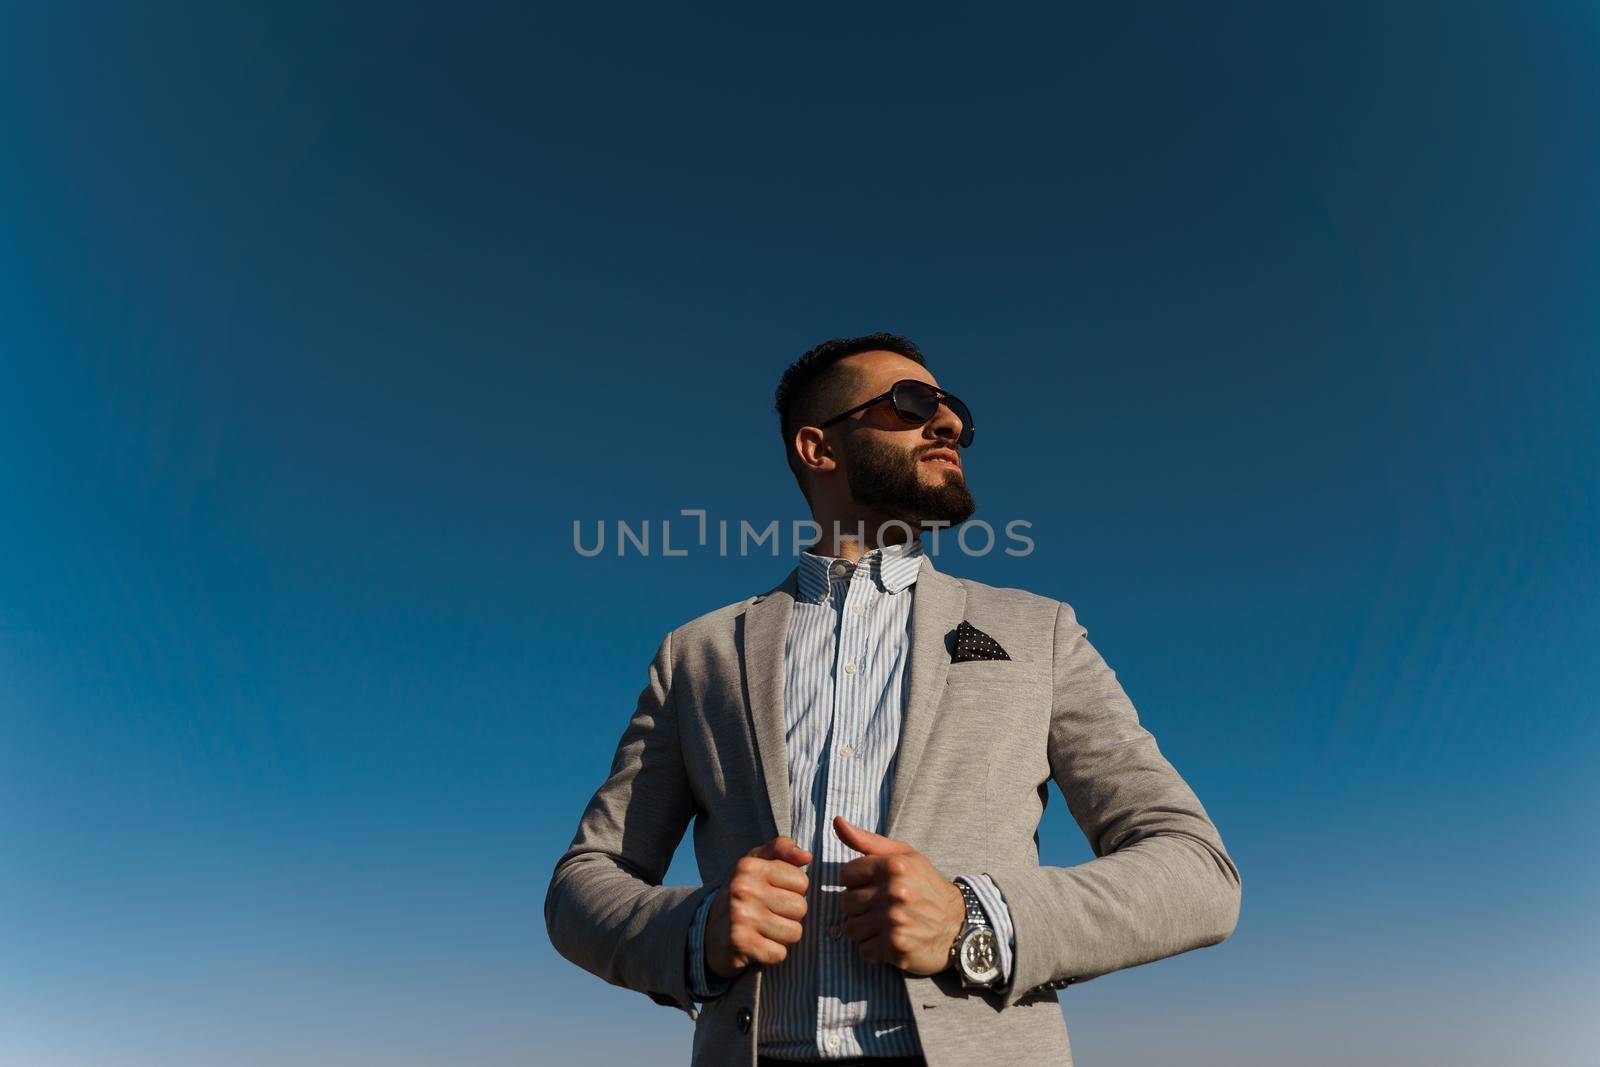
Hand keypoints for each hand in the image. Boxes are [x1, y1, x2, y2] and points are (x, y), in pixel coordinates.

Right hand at [704, 835, 811, 979]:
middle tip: (769, 913)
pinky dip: (773, 953)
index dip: (793, 890)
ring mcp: (740, 916)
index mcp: (749, 866)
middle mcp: (743, 889)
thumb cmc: (743, 893)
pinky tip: (759, 944)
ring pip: (794, 932)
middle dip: (790, 915)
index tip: (775, 892)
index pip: (801, 881)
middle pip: (800, 907)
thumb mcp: (758, 863)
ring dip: (783, 935)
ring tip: (765, 929)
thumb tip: (807, 856)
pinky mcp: (740, 943)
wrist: (709, 932)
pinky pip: (779, 953)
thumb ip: (782, 849)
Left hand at [833, 815, 965, 975]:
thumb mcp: (904, 855)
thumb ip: (866, 840)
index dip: (856, 882)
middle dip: (859, 907)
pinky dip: (874, 949)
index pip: (846, 875)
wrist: (959, 924)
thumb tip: (837, 821)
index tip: (873, 886)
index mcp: (894, 866)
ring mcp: (895, 921)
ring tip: (885, 923)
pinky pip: (864, 950)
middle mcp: (894, 893)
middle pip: (846, 903)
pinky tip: (890, 940)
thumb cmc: (926, 886)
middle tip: (880, 907)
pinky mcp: (897, 947)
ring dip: (864, 929)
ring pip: (851, 928)